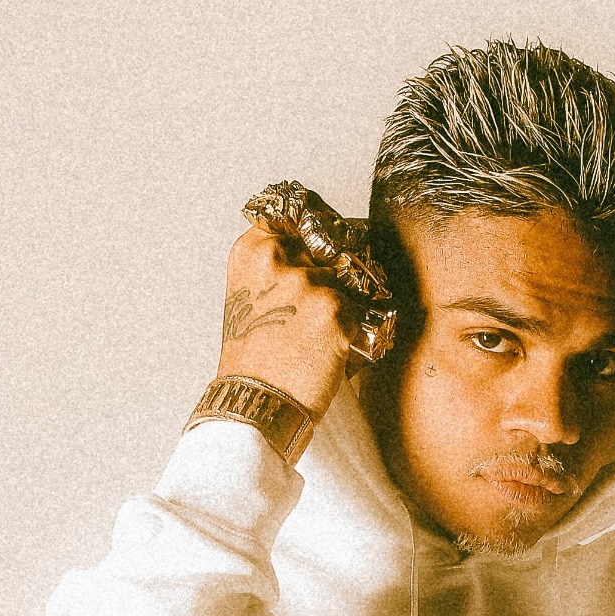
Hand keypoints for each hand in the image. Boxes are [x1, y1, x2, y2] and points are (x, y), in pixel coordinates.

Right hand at [216, 223, 362, 419]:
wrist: (255, 401)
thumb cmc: (253, 359)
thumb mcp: (250, 298)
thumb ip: (278, 268)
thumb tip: (322, 256)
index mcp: (252, 250)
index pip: (298, 213)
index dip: (321, 228)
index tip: (333, 237)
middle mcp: (277, 258)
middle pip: (332, 248)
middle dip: (336, 276)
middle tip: (318, 313)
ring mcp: (307, 282)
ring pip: (349, 283)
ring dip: (345, 309)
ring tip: (318, 340)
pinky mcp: (334, 310)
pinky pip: (363, 312)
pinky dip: (356, 333)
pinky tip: (330, 352)